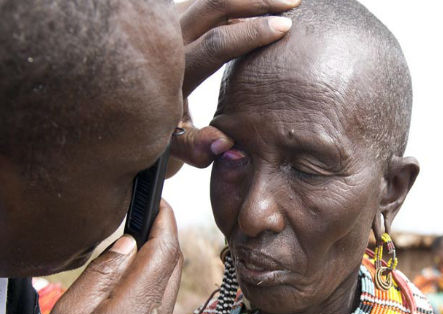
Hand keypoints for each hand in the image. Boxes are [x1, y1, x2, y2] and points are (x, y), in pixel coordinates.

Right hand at [21, 201, 182, 313]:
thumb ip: (101, 276)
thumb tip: (128, 243)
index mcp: (135, 311)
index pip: (164, 253)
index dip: (165, 222)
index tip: (160, 203)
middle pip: (174, 265)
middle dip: (167, 235)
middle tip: (150, 216)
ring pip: (172, 284)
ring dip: (163, 258)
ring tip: (140, 243)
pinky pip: (164, 303)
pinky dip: (157, 282)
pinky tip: (135, 279)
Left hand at [169, 0, 299, 171]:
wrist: (127, 116)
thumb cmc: (158, 135)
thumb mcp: (175, 147)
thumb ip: (197, 147)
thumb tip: (225, 144)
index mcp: (171, 75)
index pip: (215, 43)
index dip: (252, 32)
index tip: (285, 27)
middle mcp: (165, 43)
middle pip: (213, 4)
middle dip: (257, 0)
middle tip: (293, 3)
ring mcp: (166, 26)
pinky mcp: (169, 21)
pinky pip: (204, 2)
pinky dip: (234, 2)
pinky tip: (259, 6)